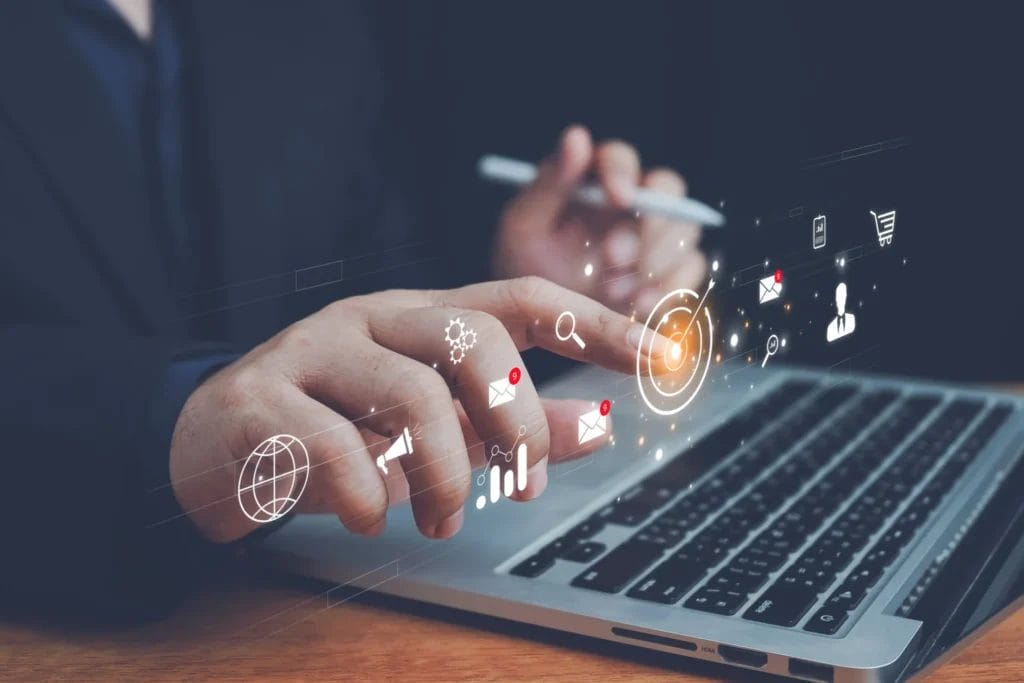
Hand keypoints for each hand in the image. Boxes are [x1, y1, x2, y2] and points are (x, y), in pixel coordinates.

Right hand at [169, 277, 666, 543]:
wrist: (211, 443)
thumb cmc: (337, 429)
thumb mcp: (432, 427)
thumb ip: (510, 425)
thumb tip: (598, 425)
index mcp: (421, 317)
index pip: (521, 302)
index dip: (596, 325)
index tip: (662, 359)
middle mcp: (374, 320)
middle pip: (473, 338)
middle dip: (516, 419)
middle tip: (522, 485)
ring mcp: (313, 351)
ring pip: (409, 393)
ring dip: (445, 472)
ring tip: (442, 520)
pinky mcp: (261, 399)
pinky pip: (331, 442)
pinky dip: (366, 492)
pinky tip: (370, 518)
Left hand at [494, 125, 706, 315]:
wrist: (540, 321)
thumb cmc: (528, 263)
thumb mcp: (524, 225)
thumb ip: (549, 184)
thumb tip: (576, 137)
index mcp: (596, 180)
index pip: (620, 158)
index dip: (623, 172)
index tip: (618, 196)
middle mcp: (635, 202)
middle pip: (668, 192)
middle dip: (646, 224)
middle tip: (613, 255)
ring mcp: (657, 238)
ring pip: (684, 232)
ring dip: (655, 261)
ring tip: (614, 291)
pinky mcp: (671, 273)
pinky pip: (689, 273)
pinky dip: (668, 289)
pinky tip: (637, 306)